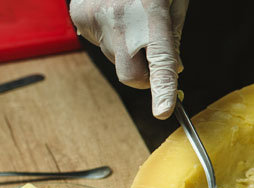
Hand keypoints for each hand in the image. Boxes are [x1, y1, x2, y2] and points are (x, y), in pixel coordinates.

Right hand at [70, 0, 188, 118]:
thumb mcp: (174, 3)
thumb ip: (173, 38)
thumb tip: (174, 70)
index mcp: (152, 14)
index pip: (161, 60)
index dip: (162, 88)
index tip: (164, 111)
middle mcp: (121, 18)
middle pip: (131, 75)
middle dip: (144, 78)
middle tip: (152, 60)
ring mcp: (95, 18)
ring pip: (116, 60)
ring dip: (128, 51)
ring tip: (131, 21)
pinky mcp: (79, 17)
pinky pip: (99, 44)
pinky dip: (111, 38)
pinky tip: (115, 16)